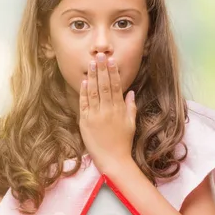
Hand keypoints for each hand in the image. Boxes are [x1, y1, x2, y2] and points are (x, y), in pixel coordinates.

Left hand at [80, 53, 136, 172]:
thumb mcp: (131, 123)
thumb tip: (131, 92)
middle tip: (99, 55)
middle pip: (104, 85)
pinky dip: (83, 92)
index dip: (113, 72)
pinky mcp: (86, 122)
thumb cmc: (123, 142)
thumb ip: (131, 106)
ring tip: (90, 63)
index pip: (116, 86)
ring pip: (93, 92)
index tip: (111, 60)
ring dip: (92, 77)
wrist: (113, 159)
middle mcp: (108, 110)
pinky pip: (84, 104)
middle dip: (101, 69)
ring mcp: (96, 115)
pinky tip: (83, 81)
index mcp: (119, 109)